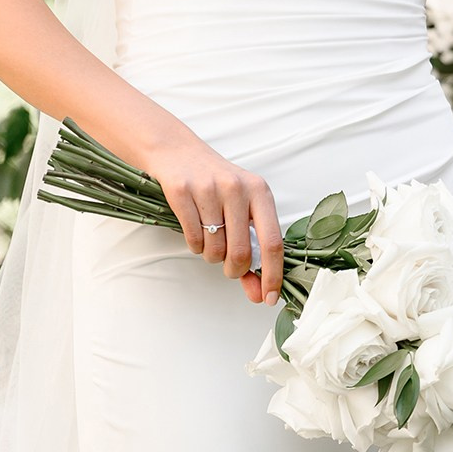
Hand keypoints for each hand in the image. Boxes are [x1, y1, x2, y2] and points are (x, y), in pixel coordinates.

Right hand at [137, 129, 284, 304]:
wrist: (179, 153)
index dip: (272, 275)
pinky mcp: (182, 192)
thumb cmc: (217, 186)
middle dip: (234, 271)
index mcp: (261, 192)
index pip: (273, 242)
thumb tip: (259, 292)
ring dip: (212, 256)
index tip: (269, 298)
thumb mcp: (242, 208)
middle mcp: (238, 188)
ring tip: (210, 240)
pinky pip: (192, 239)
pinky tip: (196, 232)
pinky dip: (195, 246)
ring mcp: (209, 189)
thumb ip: (253, 248)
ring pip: (215, 249)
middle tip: (229, 268)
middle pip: (241, 252)